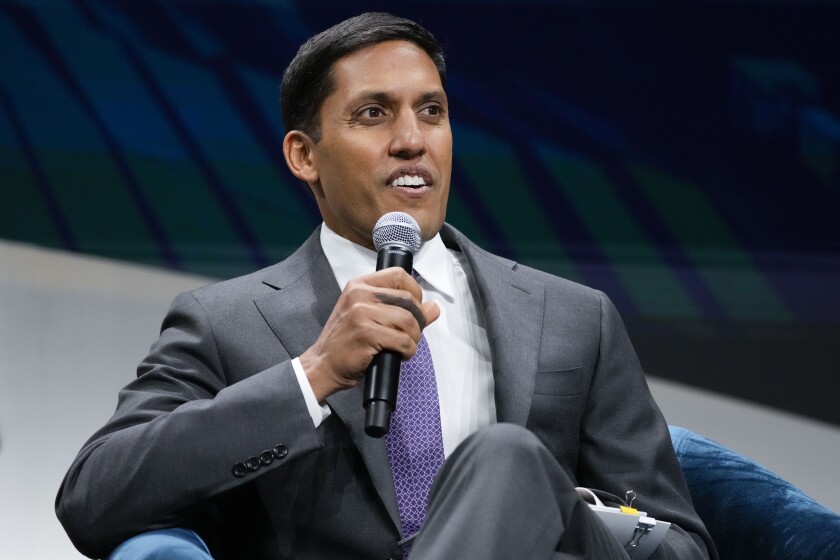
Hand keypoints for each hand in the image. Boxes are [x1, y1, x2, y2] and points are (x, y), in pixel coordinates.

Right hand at [299, 267, 439, 401]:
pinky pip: (402, 340)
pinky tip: (400, 355)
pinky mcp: (366, 333)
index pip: (399, 275)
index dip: (415, 291)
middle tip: (411, 335)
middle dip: (418, 320)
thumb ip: (400, 308)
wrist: (322, 365)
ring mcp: (361, 313)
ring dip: (413, 338)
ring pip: (408, 321)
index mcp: (359, 285)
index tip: (415, 309)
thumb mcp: (368, 316)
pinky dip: (408, 350)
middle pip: (408, 300)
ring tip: (404, 346)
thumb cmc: (346, 342)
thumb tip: (434, 308)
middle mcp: (359, 294)